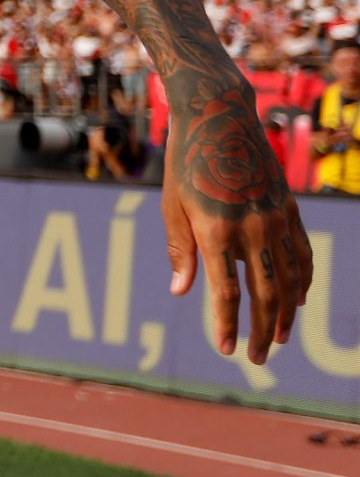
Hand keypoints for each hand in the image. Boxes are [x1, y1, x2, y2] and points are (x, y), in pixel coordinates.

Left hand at [161, 90, 312, 362]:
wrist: (220, 117)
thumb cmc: (187, 163)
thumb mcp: (172, 205)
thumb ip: (180, 250)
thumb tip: (182, 292)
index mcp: (216, 231)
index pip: (226, 292)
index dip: (226, 324)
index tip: (225, 349)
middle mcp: (252, 229)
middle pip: (264, 294)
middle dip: (260, 331)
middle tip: (256, 358)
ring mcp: (276, 220)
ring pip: (290, 279)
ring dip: (285, 313)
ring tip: (277, 337)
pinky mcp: (290, 210)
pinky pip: (303, 254)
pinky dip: (303, 281)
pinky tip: (297, 300)